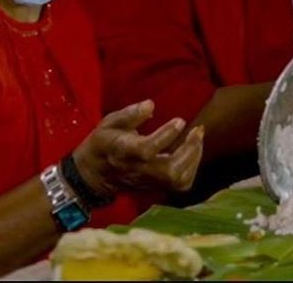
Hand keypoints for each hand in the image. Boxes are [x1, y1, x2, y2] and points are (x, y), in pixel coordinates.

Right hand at [72, 101, 203, 198]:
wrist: (94, 175)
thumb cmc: (104, 143)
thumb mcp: (109, 123)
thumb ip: (130, 114)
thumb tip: (150, 104)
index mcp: (124, 152)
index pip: (147, 150)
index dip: (166, 136)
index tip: (180, 120)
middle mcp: (138, 170)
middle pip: (169, 171)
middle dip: (189, 150)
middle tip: (198, 129)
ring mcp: (148, 181)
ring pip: (178, 180)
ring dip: (194, 158)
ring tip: (198, 137)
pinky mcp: (156, 186)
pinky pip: (180, 184)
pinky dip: (193, 167)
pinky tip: (194, 149)